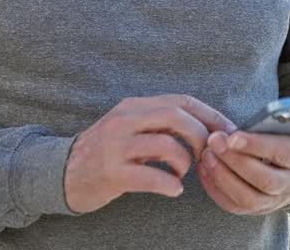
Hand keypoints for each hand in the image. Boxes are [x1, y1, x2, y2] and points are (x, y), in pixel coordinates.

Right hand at [63, 95, 235, 213]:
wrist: (62, 173)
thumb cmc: (106, 152)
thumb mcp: (130, 127)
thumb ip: (159, 123)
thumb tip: (205, 126)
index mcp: (134, 106)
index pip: (181, 101)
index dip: (210, 114)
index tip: (228, 131)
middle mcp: (125, 120)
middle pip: (176, 116)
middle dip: (201, 136)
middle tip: (207, 155)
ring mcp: (116, 146)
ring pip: (168, 145)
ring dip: (186, 162)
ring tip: (183, 174)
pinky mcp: (111, 173)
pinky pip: (152, 177)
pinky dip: (170, 184)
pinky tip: (174, 189)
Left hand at [198, 117, 289, 214]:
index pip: (282, 153)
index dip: (257, 146)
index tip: (233, 135)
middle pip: (264, 179)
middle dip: (236, 160)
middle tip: (214, 140)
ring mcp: (272, 201)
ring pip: (247, 197)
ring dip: (223, 176)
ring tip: (207, 153)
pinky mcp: (254, 210)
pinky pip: (232, 204)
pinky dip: (215, 188)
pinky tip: (204, 167)